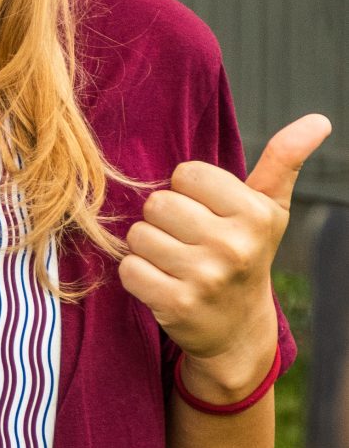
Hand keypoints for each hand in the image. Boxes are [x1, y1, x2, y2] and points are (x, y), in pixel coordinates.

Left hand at [119, 113, 329, 395]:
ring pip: (138, 235)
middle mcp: (233, 245)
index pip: (185, 174)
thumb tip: (320, 119)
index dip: (187, 191)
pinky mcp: (176, 304)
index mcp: (254, 213)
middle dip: (164, 219)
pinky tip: (161, 281)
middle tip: (187, 240)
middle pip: (157, 203)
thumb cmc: (247, 253)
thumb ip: (284, 160)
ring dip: (148, 247)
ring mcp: (204, 277)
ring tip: (174, 261)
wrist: (236, 327)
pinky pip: (128, 269)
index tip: (205, 213)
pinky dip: (136, 274)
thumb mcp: (269, 208)